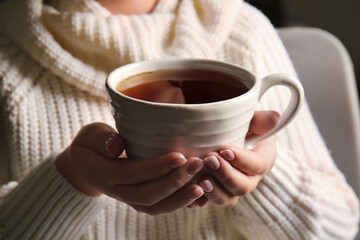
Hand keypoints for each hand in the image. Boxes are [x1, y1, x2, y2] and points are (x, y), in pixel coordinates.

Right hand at [55, 122, 204, 214]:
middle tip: (197, 164)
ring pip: (157, 207)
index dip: (156, 168)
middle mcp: (118, 192)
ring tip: (203, 184)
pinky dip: (181, 203)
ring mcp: (130, 199)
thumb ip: (101, 139)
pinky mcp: (141, 201)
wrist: (87, 166)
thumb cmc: (92, 144)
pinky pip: (161, 207)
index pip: (132, 174)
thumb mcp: (90, 135)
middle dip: (175, 182)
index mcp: (105, 174)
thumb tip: (117, 145)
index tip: (179, 156)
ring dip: (181, 197)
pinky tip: (200, 194)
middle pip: (148, 195)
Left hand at [189, 111, 279, 207]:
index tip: (225, 149)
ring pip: (227, 198)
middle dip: (225, 174)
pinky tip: (192, 191)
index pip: (256, 165)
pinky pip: (210, 202)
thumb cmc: (242, 126)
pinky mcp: (216, 192)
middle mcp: (249, 178)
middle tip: (209, 159)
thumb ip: (261, 120)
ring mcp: (232, 188)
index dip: (241, 160)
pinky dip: (201, 199)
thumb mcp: (253, 120)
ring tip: (201, 179)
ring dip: (214, 191)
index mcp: (262, 160)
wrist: (225, 135)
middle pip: (242, 186)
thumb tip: (275, 117)